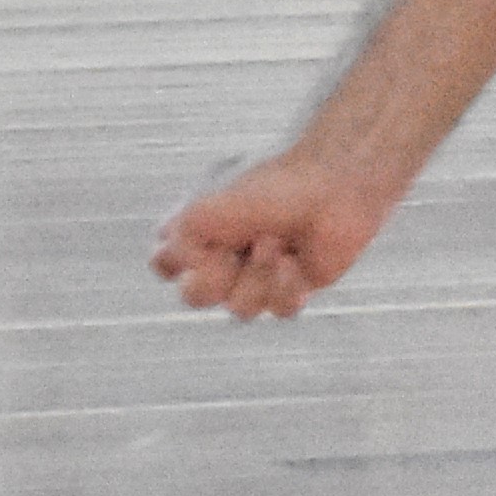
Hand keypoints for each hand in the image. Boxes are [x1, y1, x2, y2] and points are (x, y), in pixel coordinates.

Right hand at [153, 147, 395, 318]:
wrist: (331, 184)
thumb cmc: (269, 187)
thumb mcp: (205, 210)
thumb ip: (178, 244)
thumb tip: (187, 275)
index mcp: (199, 228)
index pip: (164, 263)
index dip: (178, 260)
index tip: (200, 234)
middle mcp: (225, 252)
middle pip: (196, 297)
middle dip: (217, 276)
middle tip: (239, 245)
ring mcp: (258, 272)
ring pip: (240, 309)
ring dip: (259, 275)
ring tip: (277, 241)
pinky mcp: (293, 285)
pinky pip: (278, 311)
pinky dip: (287, 285)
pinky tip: (297, 259)